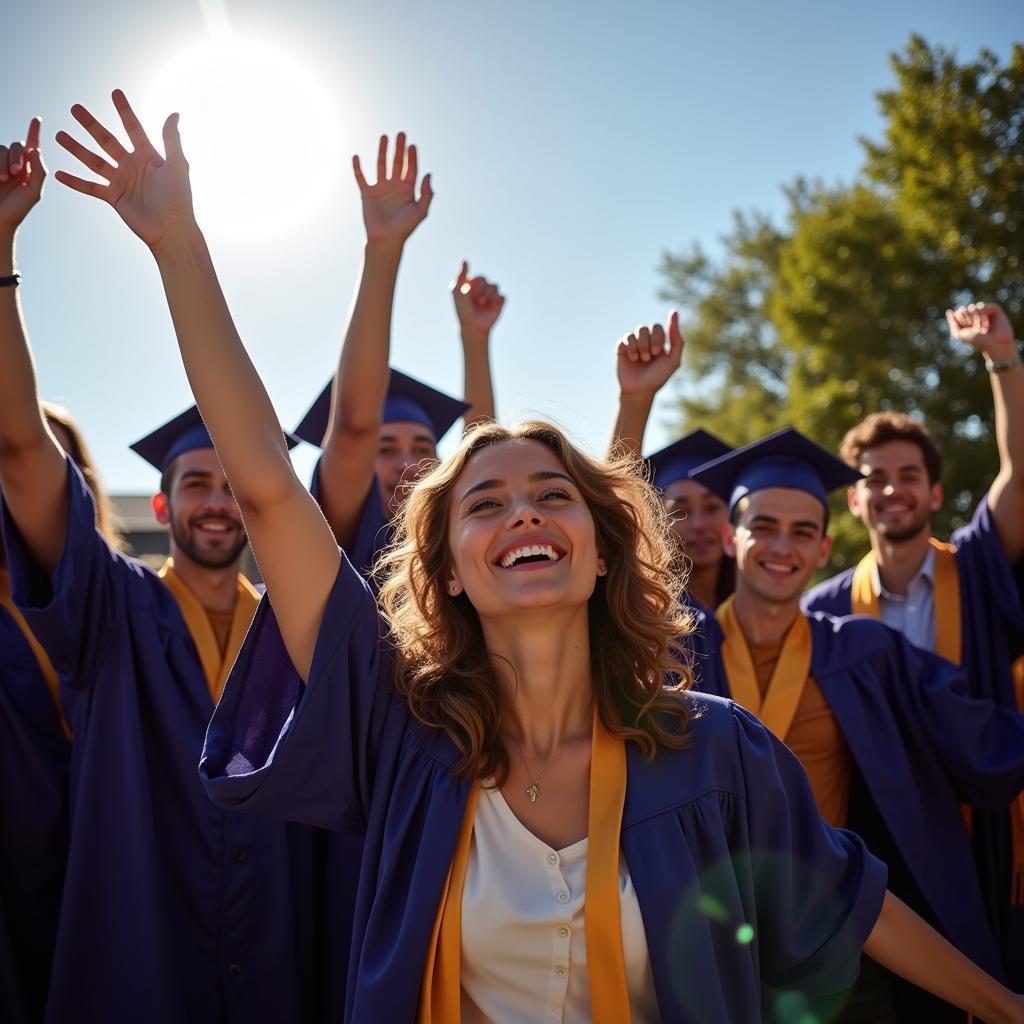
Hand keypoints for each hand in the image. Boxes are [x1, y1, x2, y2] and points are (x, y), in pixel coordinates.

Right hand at [0, 118, 45, 233]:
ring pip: (0, 148)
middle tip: (16, 173)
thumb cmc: (16, 210)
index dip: (34, 131)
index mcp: (29, 170)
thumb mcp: (33, 193)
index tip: (37, 118)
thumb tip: (36, 150)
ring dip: (2, 162)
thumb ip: (38, 172)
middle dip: (16, 156)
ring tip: (2, 179)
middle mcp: (14, 164)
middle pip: (16, 145)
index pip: (32, 146)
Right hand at [54, 90, 193, 249]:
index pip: (133, 128)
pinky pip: (90, 187)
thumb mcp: (178, 165)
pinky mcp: (113, 198)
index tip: (115, 92)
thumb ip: (172, 139)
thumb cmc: (179, 198)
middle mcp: (132, 165)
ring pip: (93, 160)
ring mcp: (121, 181)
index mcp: (148, 156)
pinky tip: (58, 173)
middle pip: (106, 140)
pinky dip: (75, 181)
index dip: (124, 111)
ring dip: (76, 148)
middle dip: (90, 124)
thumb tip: (174, 113)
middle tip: (74, 108)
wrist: (171, 229)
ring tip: (58, 135)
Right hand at [352, 133, 431, 244]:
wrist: (386, 240)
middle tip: (401, 134)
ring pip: (381, 165)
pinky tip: (356, 156)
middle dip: (399, 149)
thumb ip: (427, 193)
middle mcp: (394, 186)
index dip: (412, 157)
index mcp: (408, 190)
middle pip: (397, 163)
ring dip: (382, 151)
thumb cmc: (405, 228)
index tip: (412, 145)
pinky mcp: (367, 193)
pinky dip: (358, 168)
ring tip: (384, 137)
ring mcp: (380, 188)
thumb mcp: (421, 211)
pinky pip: (361, 178)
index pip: (411, 169)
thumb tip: (429, 174)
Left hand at [452, 261, 504, 337]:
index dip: (473, 286)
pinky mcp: (500, 302)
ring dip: (487, 295)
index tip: (466, 295)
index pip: (478, 278)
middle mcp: (483, 288)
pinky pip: (502, 296)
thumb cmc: (463, 309)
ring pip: (494, 286)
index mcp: (473, 284)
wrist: (472, 325)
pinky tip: (491, 307)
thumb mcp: (457, 291)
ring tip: (481, 304)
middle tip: (475, 301)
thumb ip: (460, 276)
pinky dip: (496, 301)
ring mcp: (492, 295)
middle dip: (479, 290)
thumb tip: (465, 261)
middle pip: (484, 280)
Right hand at [615, 311, 684, 396]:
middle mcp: (646, 340)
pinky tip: (632, 358)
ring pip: (638, 330)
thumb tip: (674, 312)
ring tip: (642, 359)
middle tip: (650, 356)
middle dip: (651, 341)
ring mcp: (633, 343)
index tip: (658, 352)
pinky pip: (627, 336)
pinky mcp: (622, 347)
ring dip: (642, 345)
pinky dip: (631, 347)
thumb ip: (677, 339)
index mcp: (658, 342)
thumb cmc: (657, 377)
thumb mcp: (673, 360)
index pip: (658, 327)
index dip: (658, 338)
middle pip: (648, 327)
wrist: (639, 391)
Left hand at [946, 302, 1016, 359]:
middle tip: (974, 328)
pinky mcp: (994, 310)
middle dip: (967, 320)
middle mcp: (976, 316)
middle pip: (963, 309)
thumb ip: (952, 323)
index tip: (966, 328)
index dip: (959, 320)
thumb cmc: (978, 342)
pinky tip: (986, 323)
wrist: (995, 344)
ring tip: (981, 327)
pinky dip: (981, 315)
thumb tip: (949, 310)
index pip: (957, 313)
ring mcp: (985, 312)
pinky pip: (982, 306)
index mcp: (967, 321)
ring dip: (974, 318)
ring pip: (972, 307)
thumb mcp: (959, 334)